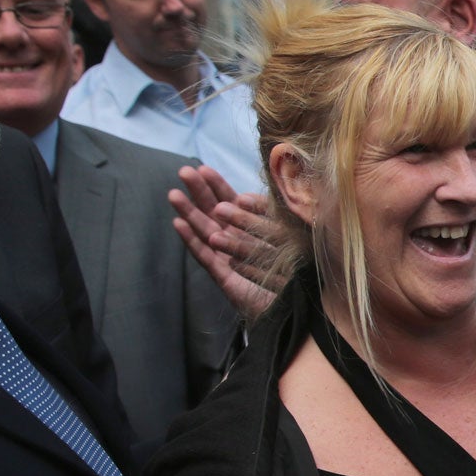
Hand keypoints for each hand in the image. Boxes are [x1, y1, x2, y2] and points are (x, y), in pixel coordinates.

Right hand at [169, 165, 288, 318]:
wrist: (302, 307)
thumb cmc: (299, 270)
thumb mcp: (289, 234)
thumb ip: (270, 215)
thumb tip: (245, 196)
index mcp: (253, 230)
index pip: (232, 202)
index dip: (218, 186)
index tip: (204, 168)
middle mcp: (238, 242)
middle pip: (214, 213)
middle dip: (199, 192)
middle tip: (184, 171)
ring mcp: (229, 259)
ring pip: (205, 232)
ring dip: (189, 213)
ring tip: (173, 194)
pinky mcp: (226, 278)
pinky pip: (206, 257)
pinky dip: (191, 241)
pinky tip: (178, 224)